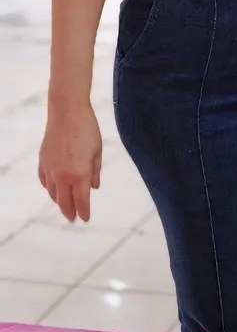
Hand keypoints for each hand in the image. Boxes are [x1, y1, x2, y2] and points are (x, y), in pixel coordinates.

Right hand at [39, 102, 102, 221]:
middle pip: (65, 201)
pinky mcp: (43, 160)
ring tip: (64, 205)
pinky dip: (49, 187)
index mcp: (79, 174)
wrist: (67, 112)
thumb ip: (95, 171)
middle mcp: (63, 175)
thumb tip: (94, 187)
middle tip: (73, 219)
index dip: (83, 212)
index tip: (85, 219)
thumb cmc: (87, 129)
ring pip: (53, 192)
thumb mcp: (97, 151)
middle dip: (70, 212)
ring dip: (59, 201)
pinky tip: (52, 189)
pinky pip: (44, 180)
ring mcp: (51, 168)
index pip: (81, 201)